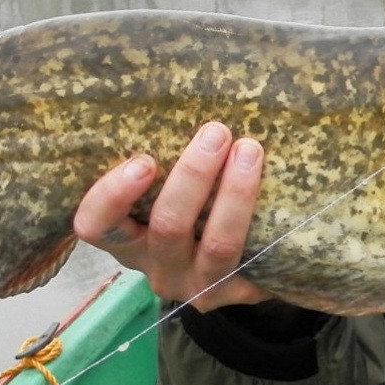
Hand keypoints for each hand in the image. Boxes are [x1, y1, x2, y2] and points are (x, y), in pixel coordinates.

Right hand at [73, 122, 271, 311]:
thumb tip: (180, 93)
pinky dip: (270, 224)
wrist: (237, 268)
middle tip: (216, 132)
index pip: (96, 226)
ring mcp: (199, 285)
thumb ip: (163, 163)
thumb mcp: (162, 195)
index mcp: (128, 241)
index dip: (113, 196)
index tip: (143, 161)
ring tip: (250, 151)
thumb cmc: (191, 213)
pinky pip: (257, 259)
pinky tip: (288, 195)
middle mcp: (158, 268)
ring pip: (218, 244)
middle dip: (194, 176)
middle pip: (168, 227)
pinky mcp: (240, 291)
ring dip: (236, 194)